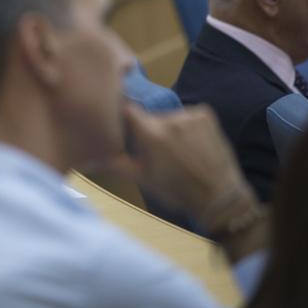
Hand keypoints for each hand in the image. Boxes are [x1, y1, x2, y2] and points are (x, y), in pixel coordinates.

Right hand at [103, 103, 248, 216]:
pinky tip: (192, 145)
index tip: (126, 129)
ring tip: (178, 151)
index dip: (124, 118)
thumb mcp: (141, 179)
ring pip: (168, 116)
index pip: (127, 110)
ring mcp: (189, 115)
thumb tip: (88, 159)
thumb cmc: (176, 191)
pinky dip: (186, 126)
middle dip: (148, 129)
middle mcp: (169, 119)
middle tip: (156, 152)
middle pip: (148, 116)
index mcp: (150, 134)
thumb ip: (114, 163)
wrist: (220, 197)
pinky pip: (187, 115)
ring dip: (168, 128)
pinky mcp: (205, 115)